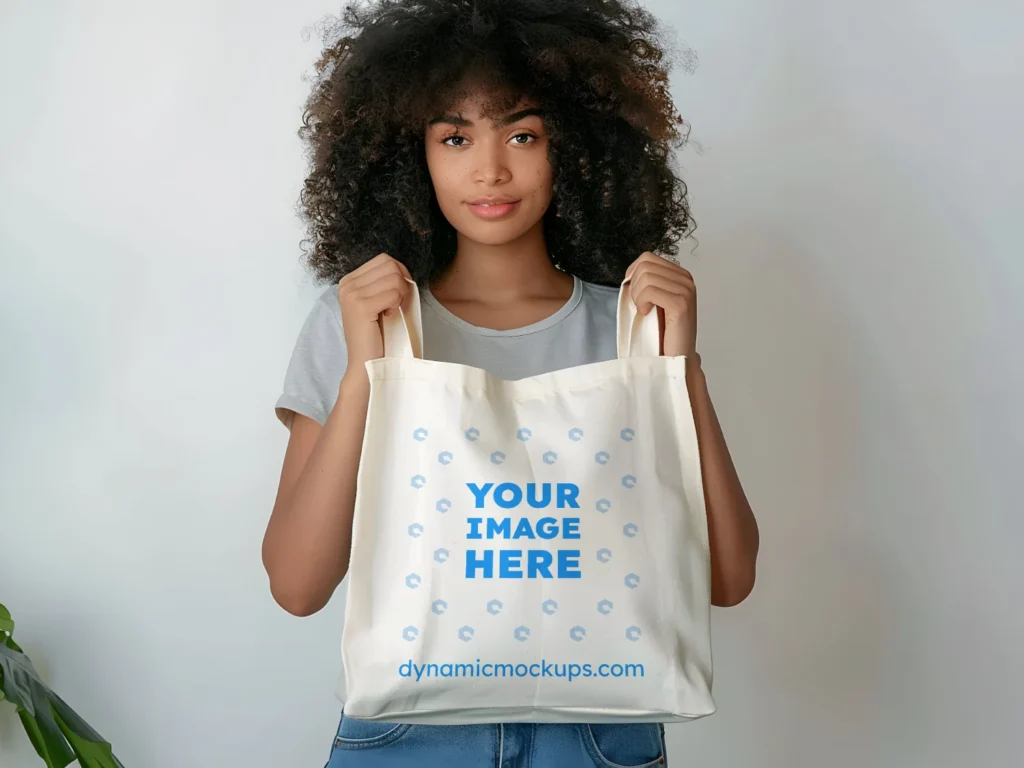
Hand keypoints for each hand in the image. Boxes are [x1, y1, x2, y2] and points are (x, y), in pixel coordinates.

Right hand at [337, 253, 413, 381]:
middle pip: (390, 265)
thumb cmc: (376, 334)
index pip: (384, 259)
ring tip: (389, 311)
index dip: (399, 275)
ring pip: (394, 278)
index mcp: (349, 280)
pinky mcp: (361, 306)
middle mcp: (347, 284)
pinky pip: (394, 294)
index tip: (396, 296)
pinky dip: (396, 305)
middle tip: (394, 305)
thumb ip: (383, 282)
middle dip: (401, 284)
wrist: (365, 362)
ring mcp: (351, 294)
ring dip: (399, 296)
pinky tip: (387, 316)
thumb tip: (401, 268)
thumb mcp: (377, 301)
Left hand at [624, 251, 696, 357]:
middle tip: (640, 305)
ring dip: (637, 296)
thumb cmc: (664, 332)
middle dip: (634, 286)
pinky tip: (646, 313)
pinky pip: (650, 291)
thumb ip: (648, 283)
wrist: (676, 356)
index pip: (647, 258)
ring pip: (646, 277)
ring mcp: (686, 290)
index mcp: (680, 275)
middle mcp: (686, 280)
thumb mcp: (654, 300)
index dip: (633, 274)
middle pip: (645, 265)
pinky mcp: (681, 304)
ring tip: (644, 311)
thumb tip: (630, 273)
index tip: (634, 293)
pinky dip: (642, 302)